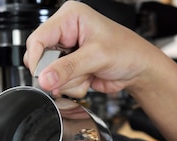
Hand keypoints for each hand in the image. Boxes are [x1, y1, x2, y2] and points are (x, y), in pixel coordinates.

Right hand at [24, 1, 162, 97]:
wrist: (140, 69)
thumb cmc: (127, 51)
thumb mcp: (96, 57)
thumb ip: (68, 68)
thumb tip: (45, 78)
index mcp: (69, 17)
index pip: (38, 38)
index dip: (37, 59)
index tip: (42, 76)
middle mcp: (65, 32)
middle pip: (42, 58)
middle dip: (58, 73)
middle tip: (75, 75)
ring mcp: (68, 52)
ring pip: (50, 75)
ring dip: (69, 81)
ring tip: (89, 74)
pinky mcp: (71, 69)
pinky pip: (61, 84)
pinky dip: (74, 87)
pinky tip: (89, 79)